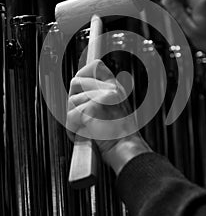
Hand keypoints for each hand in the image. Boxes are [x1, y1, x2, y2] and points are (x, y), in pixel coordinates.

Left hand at [66, 59, 151, 174]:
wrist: (125, 150)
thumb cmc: (117, 134)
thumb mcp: (113, 108)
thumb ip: (98, 93)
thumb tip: (79, 81)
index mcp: (114, 87)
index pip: (95, 66)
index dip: (84, 69)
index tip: (82, 70)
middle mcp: (109, 89)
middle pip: (75, 83)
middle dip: (74, 101)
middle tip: (84, 116)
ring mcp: (102, 98)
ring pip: (72, 102)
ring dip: (74, 119)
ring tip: (89, 128)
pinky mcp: (93, 109)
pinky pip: (71, 118)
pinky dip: (74, 130)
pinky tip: (88, 134)